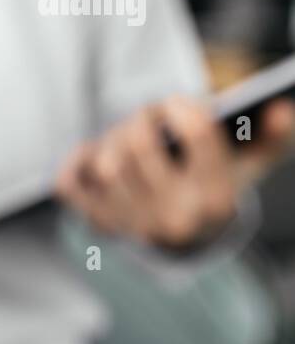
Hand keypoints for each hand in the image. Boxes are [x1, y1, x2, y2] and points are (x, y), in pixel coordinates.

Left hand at [55, 95, 294, 248]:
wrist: (186, 241)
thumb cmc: (216, 186)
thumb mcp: (251, 166)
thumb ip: (271, 137)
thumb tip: (280, 108)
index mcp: (215, 197)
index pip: (196, 134)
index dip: (182, 106)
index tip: (177, 102)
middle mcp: (173, 216)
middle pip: (138, 143)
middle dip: (140, 117)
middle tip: (147, 113)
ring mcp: (132, 224)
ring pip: (104, 163)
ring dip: (110, 139)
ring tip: (126, 136)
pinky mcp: (100, 223)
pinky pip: (70, 184)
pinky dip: (75, 162)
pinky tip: (93, 154)